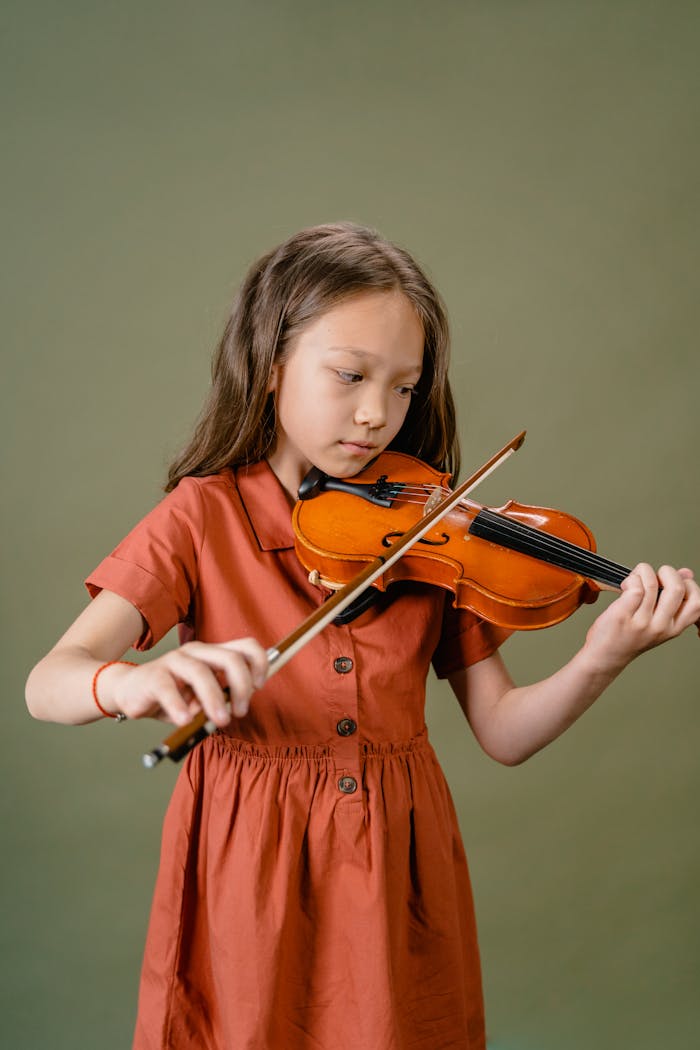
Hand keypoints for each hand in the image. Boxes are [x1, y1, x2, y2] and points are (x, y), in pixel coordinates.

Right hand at [106, 638, 268, 725]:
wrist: (129, 692)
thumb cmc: (172, 695)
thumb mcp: (201, 698)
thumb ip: (219, 699)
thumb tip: (235, 708)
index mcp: (213, 654)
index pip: (246, 646)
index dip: (259, 664)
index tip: (259, 687)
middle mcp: (197, 652)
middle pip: (230, 658)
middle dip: (241, 686)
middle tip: (239, 712)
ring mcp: (174, 661)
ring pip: (201, 673)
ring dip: (214, 699)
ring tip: (219, 721)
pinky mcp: (154, 675)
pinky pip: (169, 689)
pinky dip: (179, 706)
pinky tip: (184, 721)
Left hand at [584, 563, 699, 674]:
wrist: (605, 657)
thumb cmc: (630, 636)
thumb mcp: (658, 621)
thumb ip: (673, 598)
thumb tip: (687, 572)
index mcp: (674, 628)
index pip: (697, 603)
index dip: (688, 584)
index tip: (671, 583)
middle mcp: (661, 626)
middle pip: (677, 588)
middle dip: (667, 571)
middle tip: (655, 576)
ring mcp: (642, 622)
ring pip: (652, 583)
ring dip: (643, 572)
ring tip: (636, 579)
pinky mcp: (622, 616)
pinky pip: (634, 588)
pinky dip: (630, 579)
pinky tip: (625, 586)